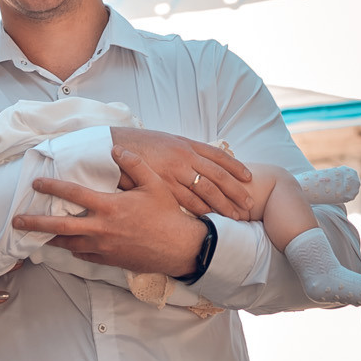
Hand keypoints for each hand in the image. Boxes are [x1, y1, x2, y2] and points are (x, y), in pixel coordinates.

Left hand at [22, 178, 206, 277]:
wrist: (179, 248)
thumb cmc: (167, 214)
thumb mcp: (153, 184)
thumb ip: (133, 164)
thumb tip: (115, 150)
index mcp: (109, 206)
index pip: (73, 194)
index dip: (52, 187)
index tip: (37, 183)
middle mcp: (101, 228)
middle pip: (59, 227)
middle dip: (35, 224)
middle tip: (16, 221)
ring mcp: (103, 247)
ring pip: (68, 244)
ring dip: (50, 239)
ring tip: (37, 236)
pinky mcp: (108, 260)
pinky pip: (84, 255)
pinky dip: (74, 249)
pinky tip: (71, 245)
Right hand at [108, 127, 256, 220]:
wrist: (111, 148)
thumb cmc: (138, 145)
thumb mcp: (165, 141)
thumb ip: (184, 151)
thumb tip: (201, 161)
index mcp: (186, 144)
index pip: (218, 156)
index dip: (236, 167)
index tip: (249, 178)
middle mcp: (184, 157)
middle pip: (218, 176)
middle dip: (235, 192)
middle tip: (249, 205)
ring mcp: (174, 172)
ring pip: (206, 191)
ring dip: (223, 205)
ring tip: (235, 217)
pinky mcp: (162, 186)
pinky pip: (186, 201)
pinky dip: (201, 211)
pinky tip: (210, 220)